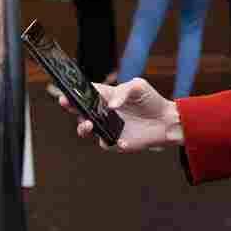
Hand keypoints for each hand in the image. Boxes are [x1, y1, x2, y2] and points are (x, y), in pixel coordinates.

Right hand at [59, 79, 183, 151]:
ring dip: (83, 127)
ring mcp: (107, 127)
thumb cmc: (150, 100)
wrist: (165, 120)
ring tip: (88, 124)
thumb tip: (111, 105)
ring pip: (86, 129)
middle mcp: (103, 111)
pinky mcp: (114, 141)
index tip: (65, 92)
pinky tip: (123, 140)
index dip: (74, 92)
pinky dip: (112, 142)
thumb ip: (124, 91)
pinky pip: (107, 143)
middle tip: (66, 103)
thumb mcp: (139, 87)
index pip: (86, 92)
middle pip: (80, 110)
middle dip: (70, 106)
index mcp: (106, 95)